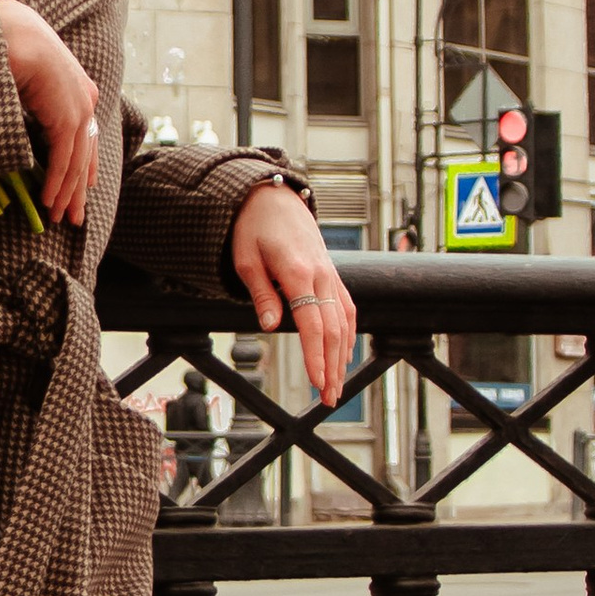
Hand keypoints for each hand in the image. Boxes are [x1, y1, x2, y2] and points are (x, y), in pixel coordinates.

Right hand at [0, 0, 99, 223]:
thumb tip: (19, 117)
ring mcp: (79, 108)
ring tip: (58, 217)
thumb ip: (30, 99)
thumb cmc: (7, 45)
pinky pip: (63, 159)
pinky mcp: (67, 118)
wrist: (9, 29)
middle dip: (78, 189)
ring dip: (65, 193)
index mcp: (77, 87)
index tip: (79, 189)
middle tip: (73, 216)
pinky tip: (49, 201)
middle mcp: (85, 99)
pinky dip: (56, 183)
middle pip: (84, 153)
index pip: (84, 135)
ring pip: (75, 161)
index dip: (82, 165)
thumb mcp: (24, 77)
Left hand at [231, 183, 354, 406]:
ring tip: (336, 386)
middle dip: (332, 367)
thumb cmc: (252, 229)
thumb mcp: (245, 260)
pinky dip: (348, 333)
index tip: (316, 382)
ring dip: (342, 357)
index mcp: (298, 272)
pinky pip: (347, 306)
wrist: (272, 197)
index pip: (313, 323)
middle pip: (333, 329)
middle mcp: (321, 274)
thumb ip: (262, 294)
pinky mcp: (332, 273)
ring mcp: (330, 273)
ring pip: (344, 321)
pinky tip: (344, 355)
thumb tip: (272, 326)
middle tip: (329, 398)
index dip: (316, 356)